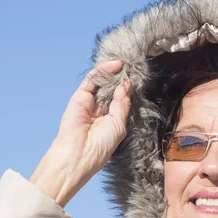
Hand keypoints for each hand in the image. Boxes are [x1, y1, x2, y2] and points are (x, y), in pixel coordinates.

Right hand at [30, 60, 131, 206]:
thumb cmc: (101, 145)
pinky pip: (92, 79)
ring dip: (113, 71)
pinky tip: (115, 65)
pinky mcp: (80, 97)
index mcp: (110, 119)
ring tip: (125, 63)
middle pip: (112, 88)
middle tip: (133, 66)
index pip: (120, 98)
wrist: (80, 154)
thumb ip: (122, 103)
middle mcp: (100, 110)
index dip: (128, 88)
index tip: (138, 77)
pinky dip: (103, 70)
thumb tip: (126, 84)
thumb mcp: (119, 124)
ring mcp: (89, 102)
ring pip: (102, 81)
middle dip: (121, 78)